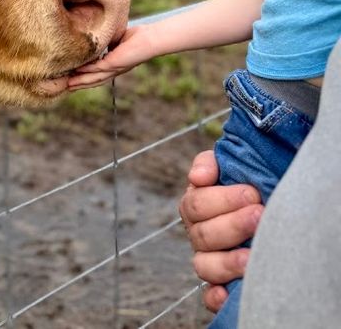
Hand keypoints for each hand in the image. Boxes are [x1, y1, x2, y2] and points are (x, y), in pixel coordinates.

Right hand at [66, 25, 153, 88]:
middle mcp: (114, 70)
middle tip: (66, 87)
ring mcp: (115, 68)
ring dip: (81, 81)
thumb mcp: (117, 39)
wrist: (152, 39)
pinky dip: (87, 70)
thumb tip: (96, 37)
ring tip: (68, 84)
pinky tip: (77, 71)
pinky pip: (98, 68)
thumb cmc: (139, 36)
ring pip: (94, 78)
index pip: (97, 74)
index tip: (72, 78)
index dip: (85, 77)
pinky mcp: (115, 63)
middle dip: (80, 84)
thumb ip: (106, 42)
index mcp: (115, 65)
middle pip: (94, 80)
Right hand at [179, 150, 263, 313]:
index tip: (252, 193)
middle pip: (203, 235)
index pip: (196, 204)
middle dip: (233, 225)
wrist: (264, 207)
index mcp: (195, 206)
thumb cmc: (246, 184)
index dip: (223, 199)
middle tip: (260, 215)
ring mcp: (208, 261)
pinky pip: (208, 297)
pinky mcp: (220, 286)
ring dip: (227, 262)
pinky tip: (226, 294)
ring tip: (252, 257)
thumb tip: (197, 178)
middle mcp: (198, 235)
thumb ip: (209, 163)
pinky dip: (214, 297)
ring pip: (204, 267)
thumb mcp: (227, 166)